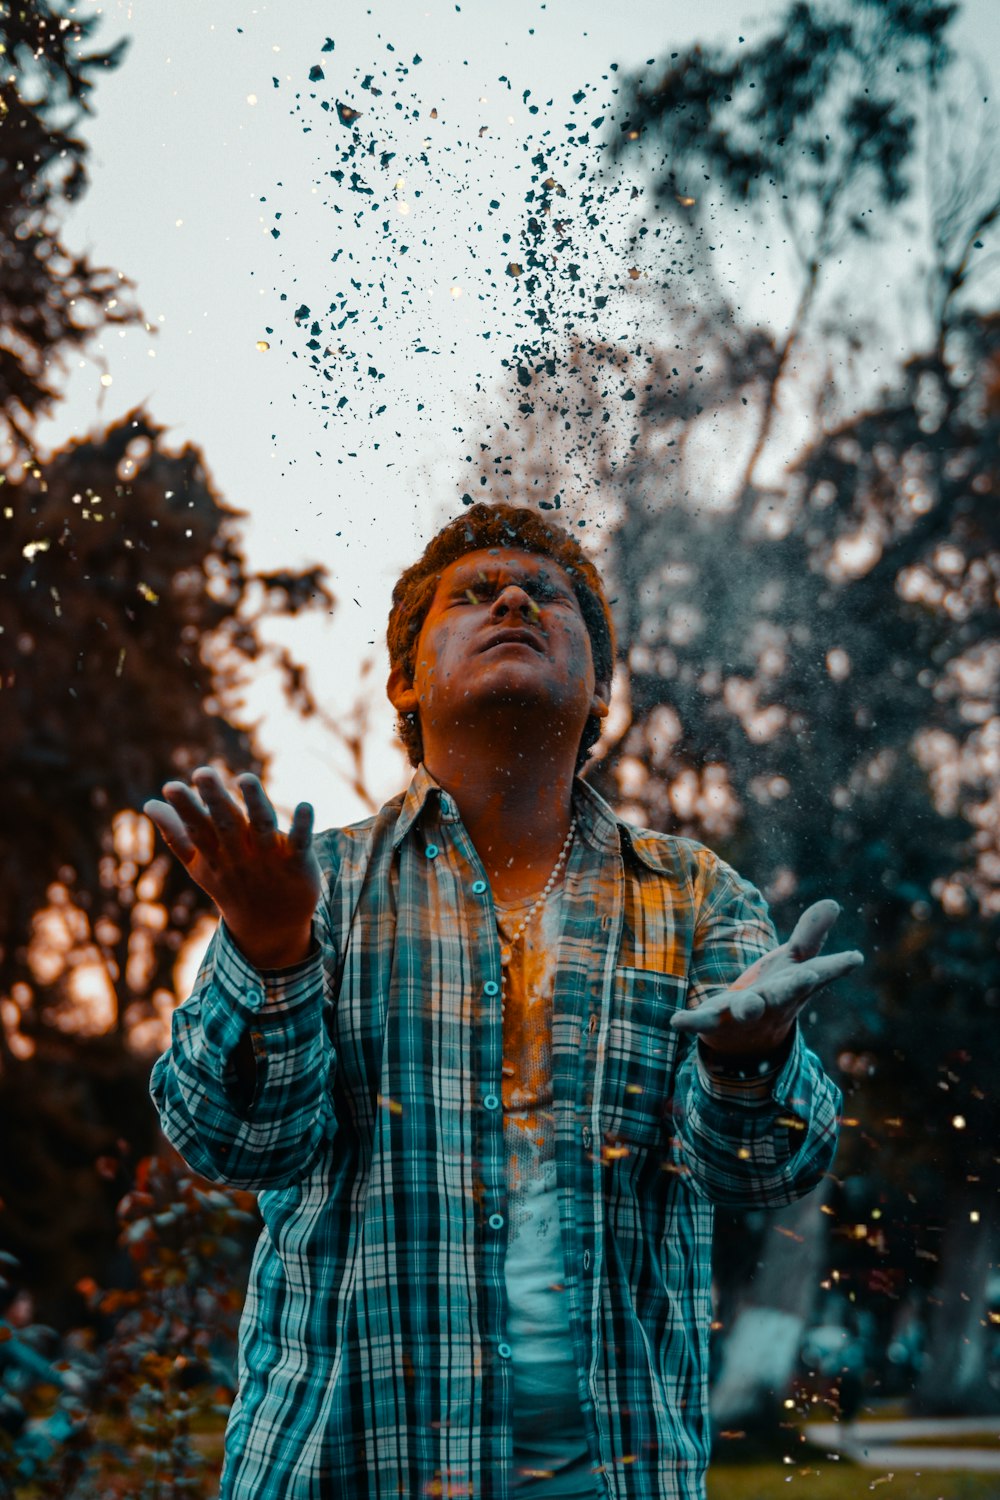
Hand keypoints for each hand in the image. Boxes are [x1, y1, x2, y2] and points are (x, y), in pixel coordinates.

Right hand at [143, 767, 320, 969]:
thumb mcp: (199, 864)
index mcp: (214, 853)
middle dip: (215, 799)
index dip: (185, 809)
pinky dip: (303, 826)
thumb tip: (148, 804)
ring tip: (246, 778)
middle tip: (203, 772)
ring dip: (255, 802)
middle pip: (227, 824)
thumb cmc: (230, 885)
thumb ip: (176, 834)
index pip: (198, 828)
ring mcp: (269, 858)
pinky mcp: (297, 862)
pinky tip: (306, 806)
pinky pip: (300, 842)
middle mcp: (240, 853)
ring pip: (263, 826)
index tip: (170, 786)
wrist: (271, 927)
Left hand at [670, 899, 862, 1058]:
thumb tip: (834, 903)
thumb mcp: (792, 962)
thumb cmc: (775, 991)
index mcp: (794, 985)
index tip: (854, 958)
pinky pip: (702, 1022)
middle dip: (796, 986)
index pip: (819, 974)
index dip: (837, 966)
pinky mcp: (715, 1021)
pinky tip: (675, 1020)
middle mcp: (773, 1002)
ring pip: (749, 1010)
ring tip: (750, 1002)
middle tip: (808, 977)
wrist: (745, 1040)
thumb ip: (809, 936)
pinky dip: (690, 1022)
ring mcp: (744, 1014)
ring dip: (749, 1006)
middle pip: (786, 994)